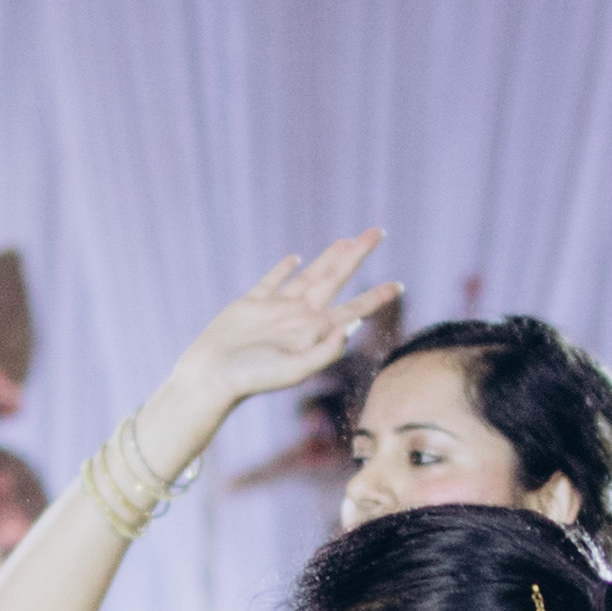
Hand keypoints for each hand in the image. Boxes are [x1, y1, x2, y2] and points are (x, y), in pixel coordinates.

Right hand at [161, 234, 401, 419]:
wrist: (210, 378)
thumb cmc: (251, 379)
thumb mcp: (293, 370)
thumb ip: (324, 351)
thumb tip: (353, 325)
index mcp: (314, 332)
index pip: (354, 308)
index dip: (377, 296)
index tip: (400, 285)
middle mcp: (300, 317)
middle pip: (336, 278)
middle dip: (358, 256)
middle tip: (378, 231)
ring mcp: (276, 309)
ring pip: (310, 275)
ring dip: (330, 257)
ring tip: (348, 241)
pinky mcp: (251, 304)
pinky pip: (272, 280)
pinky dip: (284, 268)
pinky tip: (295, 258)